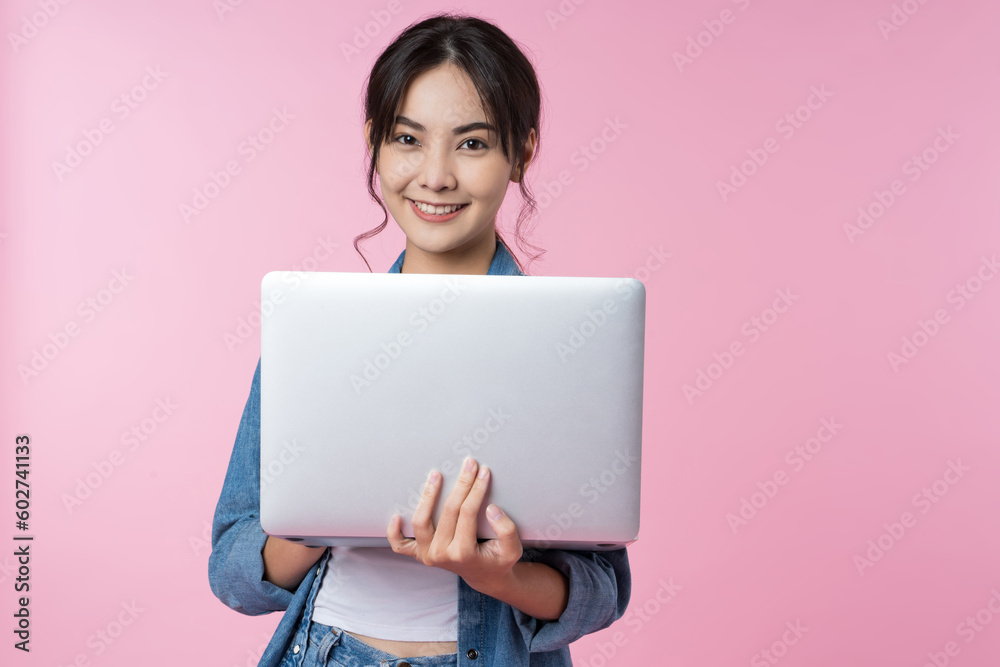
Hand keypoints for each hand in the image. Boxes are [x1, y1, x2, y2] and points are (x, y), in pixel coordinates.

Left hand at [386, 457, 522, 591]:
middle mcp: (441, 555)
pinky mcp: (419, 555)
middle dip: (461, 484)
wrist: (485, 577)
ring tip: (436, 475)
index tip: (484, 472)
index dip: (477, 490)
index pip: (468, 513)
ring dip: (428, 496)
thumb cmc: (498, 561)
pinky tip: (396, 515)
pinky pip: (400, 545)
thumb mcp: (513, 550)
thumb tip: (491, 508)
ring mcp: (427, 556)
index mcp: (464, 553)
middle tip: (469, 464)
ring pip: (421, 522)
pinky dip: (395, 532)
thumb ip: (507, 530)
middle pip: (448, 512)